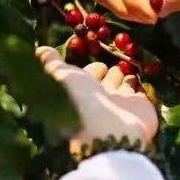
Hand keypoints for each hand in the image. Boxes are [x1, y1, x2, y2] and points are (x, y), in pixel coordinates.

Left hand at [37, 47, 157, 153]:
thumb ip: (52, 63)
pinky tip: (140, 82)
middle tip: (113, 66)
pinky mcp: (140, 108)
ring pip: (122, 87)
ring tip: (127, 71)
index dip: (91, 70)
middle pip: (106, 82)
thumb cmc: (80, 100)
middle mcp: (100, 98)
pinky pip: (139, 94)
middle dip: (109, 74)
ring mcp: (120, 104)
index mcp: (80, 92)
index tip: (97, 64)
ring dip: (124, 79)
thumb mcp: (61, 77)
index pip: (87, 76)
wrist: (109, 129)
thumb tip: (39, 50)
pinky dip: (139, 88)